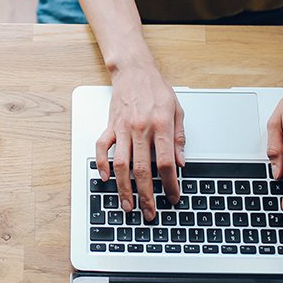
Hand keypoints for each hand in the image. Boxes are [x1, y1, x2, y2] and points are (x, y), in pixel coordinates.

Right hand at [94, 63, 184, 219]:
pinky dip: (102, 164)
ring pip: (121, 164)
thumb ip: (179, 138)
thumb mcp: (177, 110)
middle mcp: (140, 128)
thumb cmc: (156, 89)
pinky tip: (106, 178)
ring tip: (128, 205)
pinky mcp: (110, 126)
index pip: (165, 162)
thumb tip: (181, 162)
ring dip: (124, 188)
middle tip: (149, 212)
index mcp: (160, 125)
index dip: (170, 183)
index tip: (173, 196)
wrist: (134, 70)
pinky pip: (101, 148)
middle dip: (146, 195)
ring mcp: (122, 128)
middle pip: (142, 169)